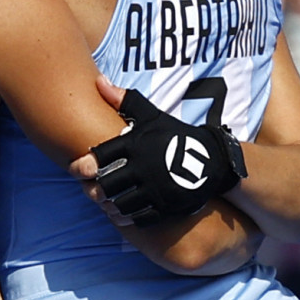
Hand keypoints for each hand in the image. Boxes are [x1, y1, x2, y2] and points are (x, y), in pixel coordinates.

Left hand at [82, 82, 244, 226]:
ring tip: (108, 203)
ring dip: (110, 206)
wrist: (212, 158)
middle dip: (97, 189)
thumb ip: (123, 100)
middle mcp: (144, 167)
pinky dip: (128, 219)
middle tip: (94, 190)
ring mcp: (156, 189)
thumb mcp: (150, 114)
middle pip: (107, 184)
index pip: (99, 157)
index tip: (87, 167)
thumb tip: (98, 81)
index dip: (87, 164)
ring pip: (121, 204)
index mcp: (136, 144)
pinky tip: (123, 214)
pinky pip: (141, 218)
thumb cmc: (175, 134)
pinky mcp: (168, 206)